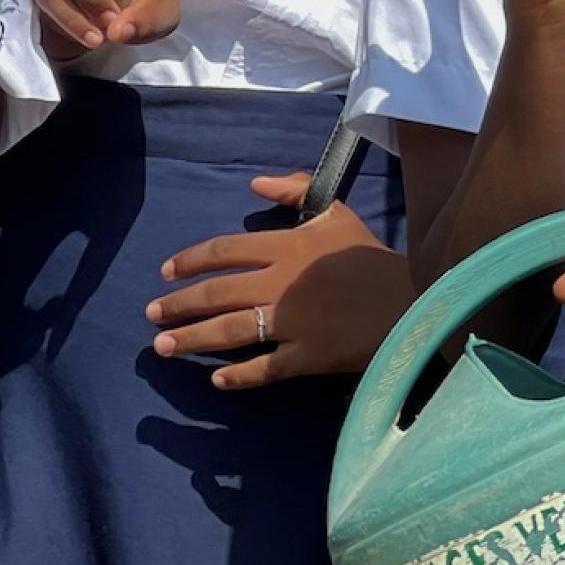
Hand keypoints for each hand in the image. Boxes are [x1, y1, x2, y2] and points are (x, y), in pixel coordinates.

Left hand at [144, 172, 415, 388]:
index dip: (191, 260)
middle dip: (178, 304)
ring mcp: (293, 323)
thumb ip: (296, 190)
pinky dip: (238, 375)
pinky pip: (264, 368)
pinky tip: (216, 379)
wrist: (413, 298)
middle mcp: (282, 284)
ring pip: (230, 331)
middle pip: (217, 293)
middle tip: (151, 314)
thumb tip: (254, 185)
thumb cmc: (370, 257)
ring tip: (163, 346)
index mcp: (287, 246)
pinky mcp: (308, 356)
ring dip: (192, 339)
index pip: (225, 251)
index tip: (166, 272)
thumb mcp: (336, 211)